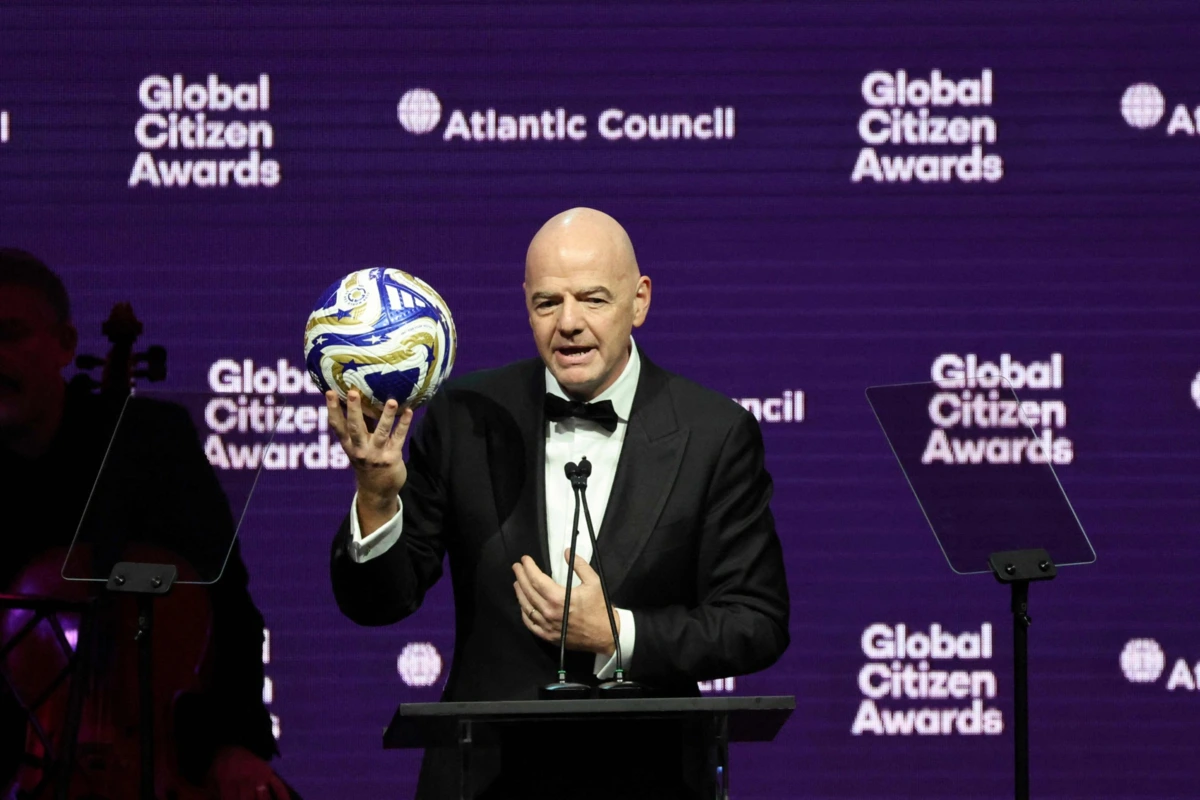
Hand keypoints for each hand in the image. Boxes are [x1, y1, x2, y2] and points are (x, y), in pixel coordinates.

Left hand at [206, 745, 289, 799]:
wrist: (232, 744)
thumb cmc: (220, 766)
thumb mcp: (210, 778)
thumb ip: (212, 793)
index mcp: (228, 781)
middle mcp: (245, 779)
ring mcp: (259, 776)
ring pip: (264, 797)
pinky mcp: (269, 773)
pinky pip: (278, 785)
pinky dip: (283, 795)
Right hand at [326, 389, 412, 534]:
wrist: (377, 491)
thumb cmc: (367, 461)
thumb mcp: (356, 447)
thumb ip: (358, 427)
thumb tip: (359, 398)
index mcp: (348, 445)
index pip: (337, 425)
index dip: (333, 409)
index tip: (329, 392)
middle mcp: (360, 449)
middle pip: (355, 427)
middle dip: (354, 410)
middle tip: (353, 392)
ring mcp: (376, 454)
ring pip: (381, 432)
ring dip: (386, 416)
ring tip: (391, 400)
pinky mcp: (392, 458)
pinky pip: (398, 438)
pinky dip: (404, 424)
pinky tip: (409, 411)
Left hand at [512, 551, 618, 654]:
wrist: (606, 635)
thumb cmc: (600, 609)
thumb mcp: (594, 582)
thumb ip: (579, 566)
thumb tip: (567, 553)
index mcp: (558, 598)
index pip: (536, 579)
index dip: (529, 568)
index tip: (525, 560)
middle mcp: (549, 612)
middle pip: (528, 591)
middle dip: (521, 576)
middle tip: (517, 567)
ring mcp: (547, 625)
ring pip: (526, 607)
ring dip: (520, 593)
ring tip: (517, 582)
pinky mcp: (548, 636)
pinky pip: (530, 624)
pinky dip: (524, 613)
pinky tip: (523, 605)